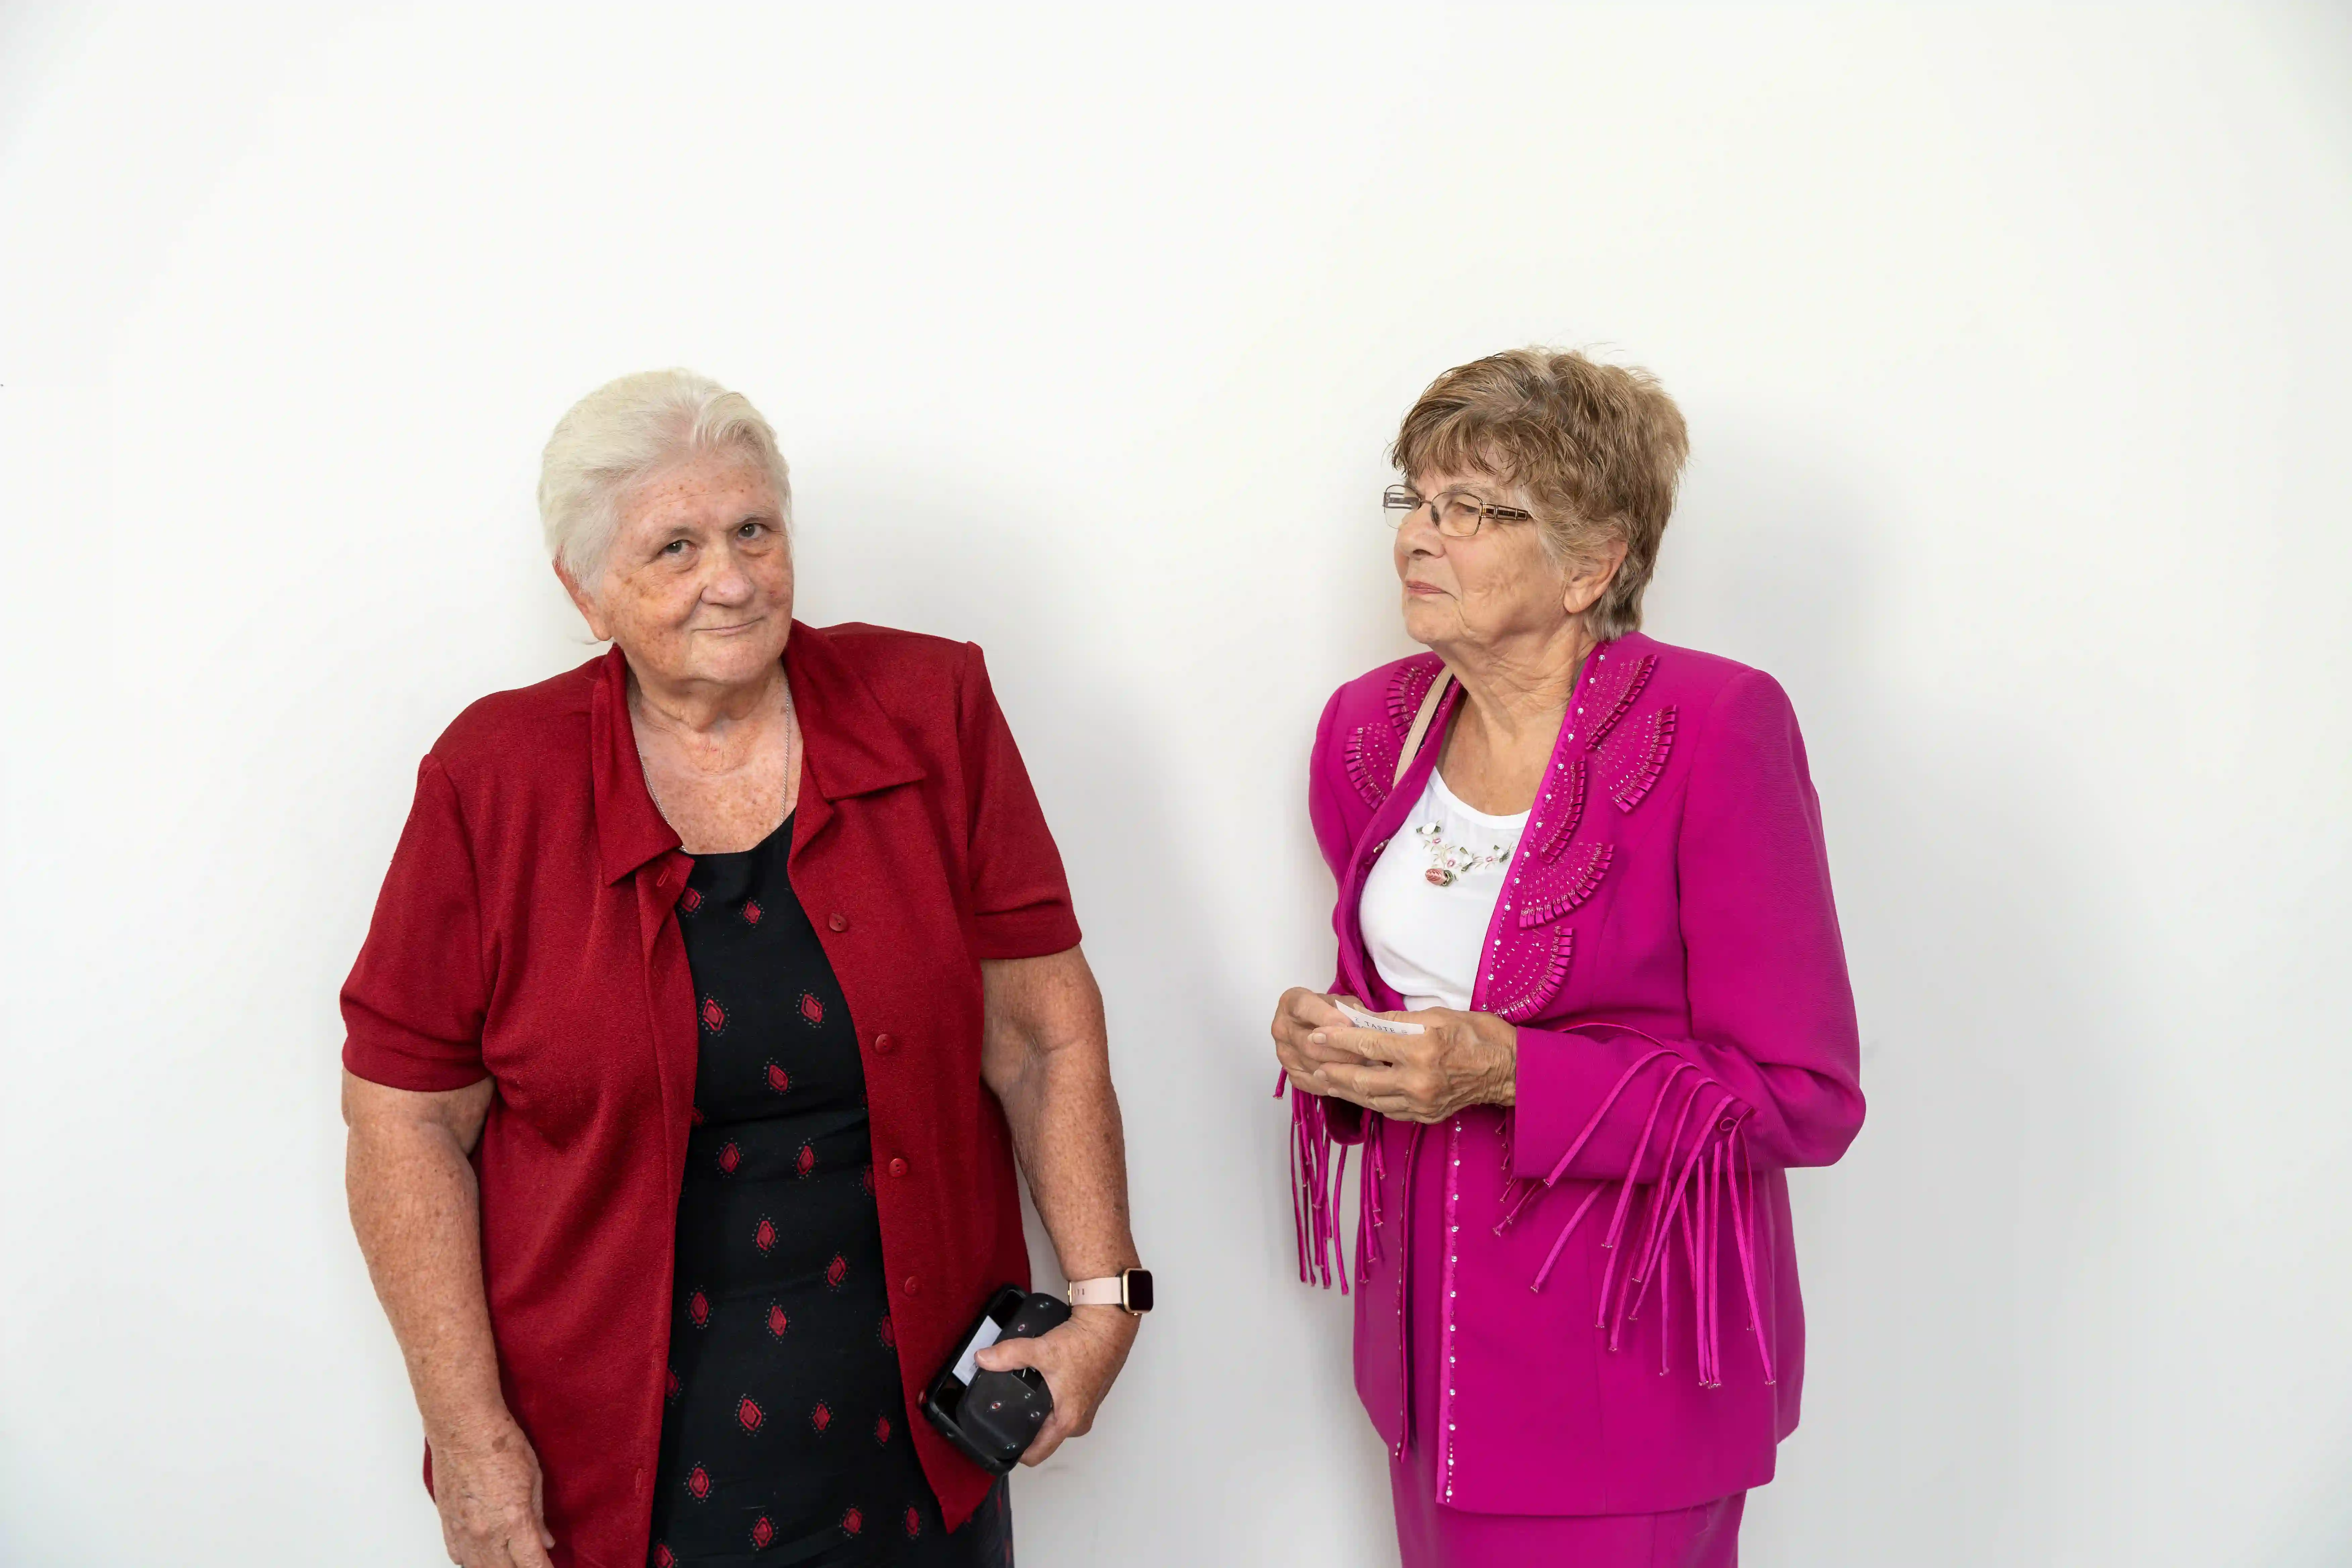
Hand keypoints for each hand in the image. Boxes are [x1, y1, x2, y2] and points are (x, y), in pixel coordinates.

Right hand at [427, 1413, 554, 1567]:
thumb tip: (546, 1542)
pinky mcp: (447, 1524)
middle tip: (533, 1562)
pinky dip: (473, 1560)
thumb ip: (539, 1517)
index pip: (532, 1564)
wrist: (463, 1428)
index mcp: (513, 1521)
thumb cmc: (501, 1445)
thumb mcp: (534, 1479)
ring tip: (511, 1560)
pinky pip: (458, 1556)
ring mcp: (463, 1531)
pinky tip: (485, 1555)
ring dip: (498, 1567)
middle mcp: (486, 1533)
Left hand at [971, 1304, 1137, 1464]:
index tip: (1000, 1443)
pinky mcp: (1088, 1395)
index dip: (1015, 1452)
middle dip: (1025, 1426)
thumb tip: (984, 1358)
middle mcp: (1079, 1420)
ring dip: (1040, 1411)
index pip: (1036, 1454)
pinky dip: (1053, 1399)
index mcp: (1068, 1420)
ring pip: (1054, 1421)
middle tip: (1007, 1411)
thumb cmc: (1088, 1343)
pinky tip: (1044, 1382)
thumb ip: (1009, 1355)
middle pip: (1043, 1438)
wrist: (1110, 1326)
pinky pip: (1064, 1407)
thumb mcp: (1042, 1350)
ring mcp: (1085, 1409)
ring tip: (1024, 1394)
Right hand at [1269, 987, 1372, 1095]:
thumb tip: (1366, 1024)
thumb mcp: (1339, 1001)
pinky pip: (1312, 1083)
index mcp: (1291, 1002)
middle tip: (1367, 1055)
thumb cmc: (1329, 1009)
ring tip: (1366, 1070)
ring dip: (1342, 1071)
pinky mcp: (1290, 1073)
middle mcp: (1281, 1028)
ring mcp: (1283, 1053)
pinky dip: (1333, 1085)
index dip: (1329, 1018)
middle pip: (1310, 1045)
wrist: (1312, 1024)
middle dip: (1341, 1052)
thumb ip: (1350, 1010)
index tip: (1351, 1026)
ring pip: (1313, 1067)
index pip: (1306, 1009)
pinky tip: (1352, 1082)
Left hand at [1298, 1003, 1517, 1122]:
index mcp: (1422, 1050)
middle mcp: (1419, 1081)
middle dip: (1334, 1070)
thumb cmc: (1477, 1035)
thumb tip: (1362, 1020)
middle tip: (1312, 1061)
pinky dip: (1369, 1101)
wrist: (1508, 1070)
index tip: (1317, 1034)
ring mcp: (1422, 1103)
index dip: (1338, 1039)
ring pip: (1372, 1099)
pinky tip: (1356, 1092)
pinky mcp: (1426, 1116)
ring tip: (1325, 1078)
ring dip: (1345, 1089)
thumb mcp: (1437, 1016)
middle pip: (1363, 1078)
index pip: (1368, 1043)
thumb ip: (1396, 1021)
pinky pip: (1389, 1110)